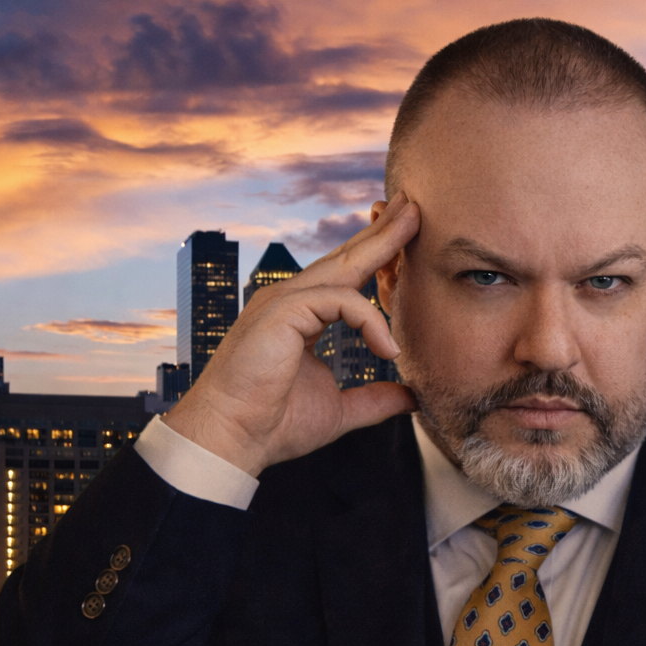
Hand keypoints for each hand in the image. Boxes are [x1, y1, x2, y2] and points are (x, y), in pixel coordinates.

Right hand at [162, 193, 420, 475]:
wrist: (231, 440)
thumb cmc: (271, 425)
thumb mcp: (339, 410)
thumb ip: (374, 400)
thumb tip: (412, 397)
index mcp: (299, 317)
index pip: (344, 278)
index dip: (375, 256)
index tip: (406, 238)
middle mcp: (289, 301)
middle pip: (344, 257)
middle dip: (381, 230)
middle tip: (414, 204)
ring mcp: (282, 302)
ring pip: (343, 264)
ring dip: (382, 242)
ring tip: (415, 222)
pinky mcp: (282, 312)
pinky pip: (341, 301)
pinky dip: (370, 321)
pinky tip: (388, 349)